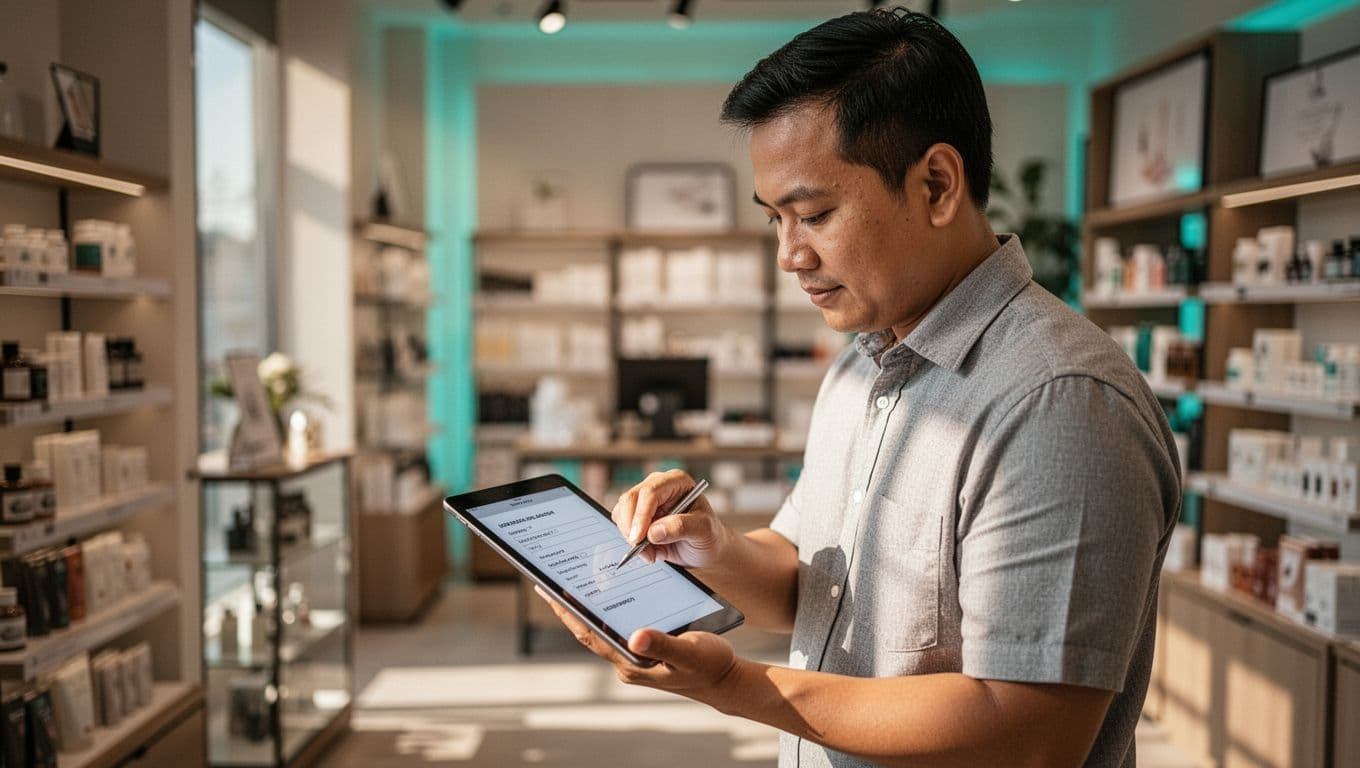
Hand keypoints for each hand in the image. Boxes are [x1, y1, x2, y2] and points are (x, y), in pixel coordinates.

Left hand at [535, 586, 741, 703]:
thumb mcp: (689, 652)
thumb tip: (635, 636)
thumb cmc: (710, 666)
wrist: (726, 679)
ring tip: (568, 582)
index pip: (591, 635)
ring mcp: (634, 655)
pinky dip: (607, 609)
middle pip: (591, 630)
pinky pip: (618, 626)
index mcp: (632, 662)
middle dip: (569, 607)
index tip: (548, 591)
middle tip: (548, 581)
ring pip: (603, 627)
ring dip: (586, 607)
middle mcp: (628, 660)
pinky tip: (605, 592)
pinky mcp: (643, 649)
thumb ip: (663, 644)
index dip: (568, 613)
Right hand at [612, 469, 729, 567]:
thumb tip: (653, 532)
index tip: (638, 538)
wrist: (704, 549)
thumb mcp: (704, 530)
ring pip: (622, 512)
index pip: (650, 492)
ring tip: (652, 554)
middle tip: (639, 549)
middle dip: (631, 527)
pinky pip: (623, 525)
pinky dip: (631, 542)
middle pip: (630, 499)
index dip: (641, 515)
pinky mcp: (636, 515)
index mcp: (676, 482)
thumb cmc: (708, 535)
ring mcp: (645, 501)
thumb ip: (681, 527)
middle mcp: (658, 486)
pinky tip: (649, 551)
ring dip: (631, 536)